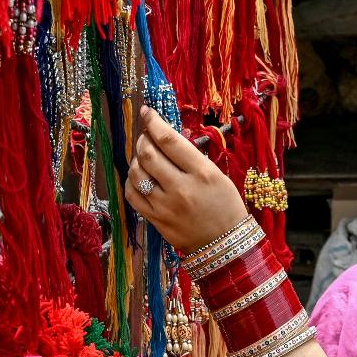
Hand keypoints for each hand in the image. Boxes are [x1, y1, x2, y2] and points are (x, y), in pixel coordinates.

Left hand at [125, 107, 249, 252]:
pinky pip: (132, 195)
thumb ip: (191, 157)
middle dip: (143, 139)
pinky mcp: (156, 220)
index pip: (169, 140)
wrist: (225, 243)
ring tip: (143, 157)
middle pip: (148, 154)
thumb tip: (168, 138)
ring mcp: (165, 205)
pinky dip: (131, 182)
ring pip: (136, 174)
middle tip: (146, 136)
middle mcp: (181, 187)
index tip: (146, 113)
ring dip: (135, 160)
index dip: (153, 122)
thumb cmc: (225, 206)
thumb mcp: (217, 175)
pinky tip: (138, 178)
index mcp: (201, 172)